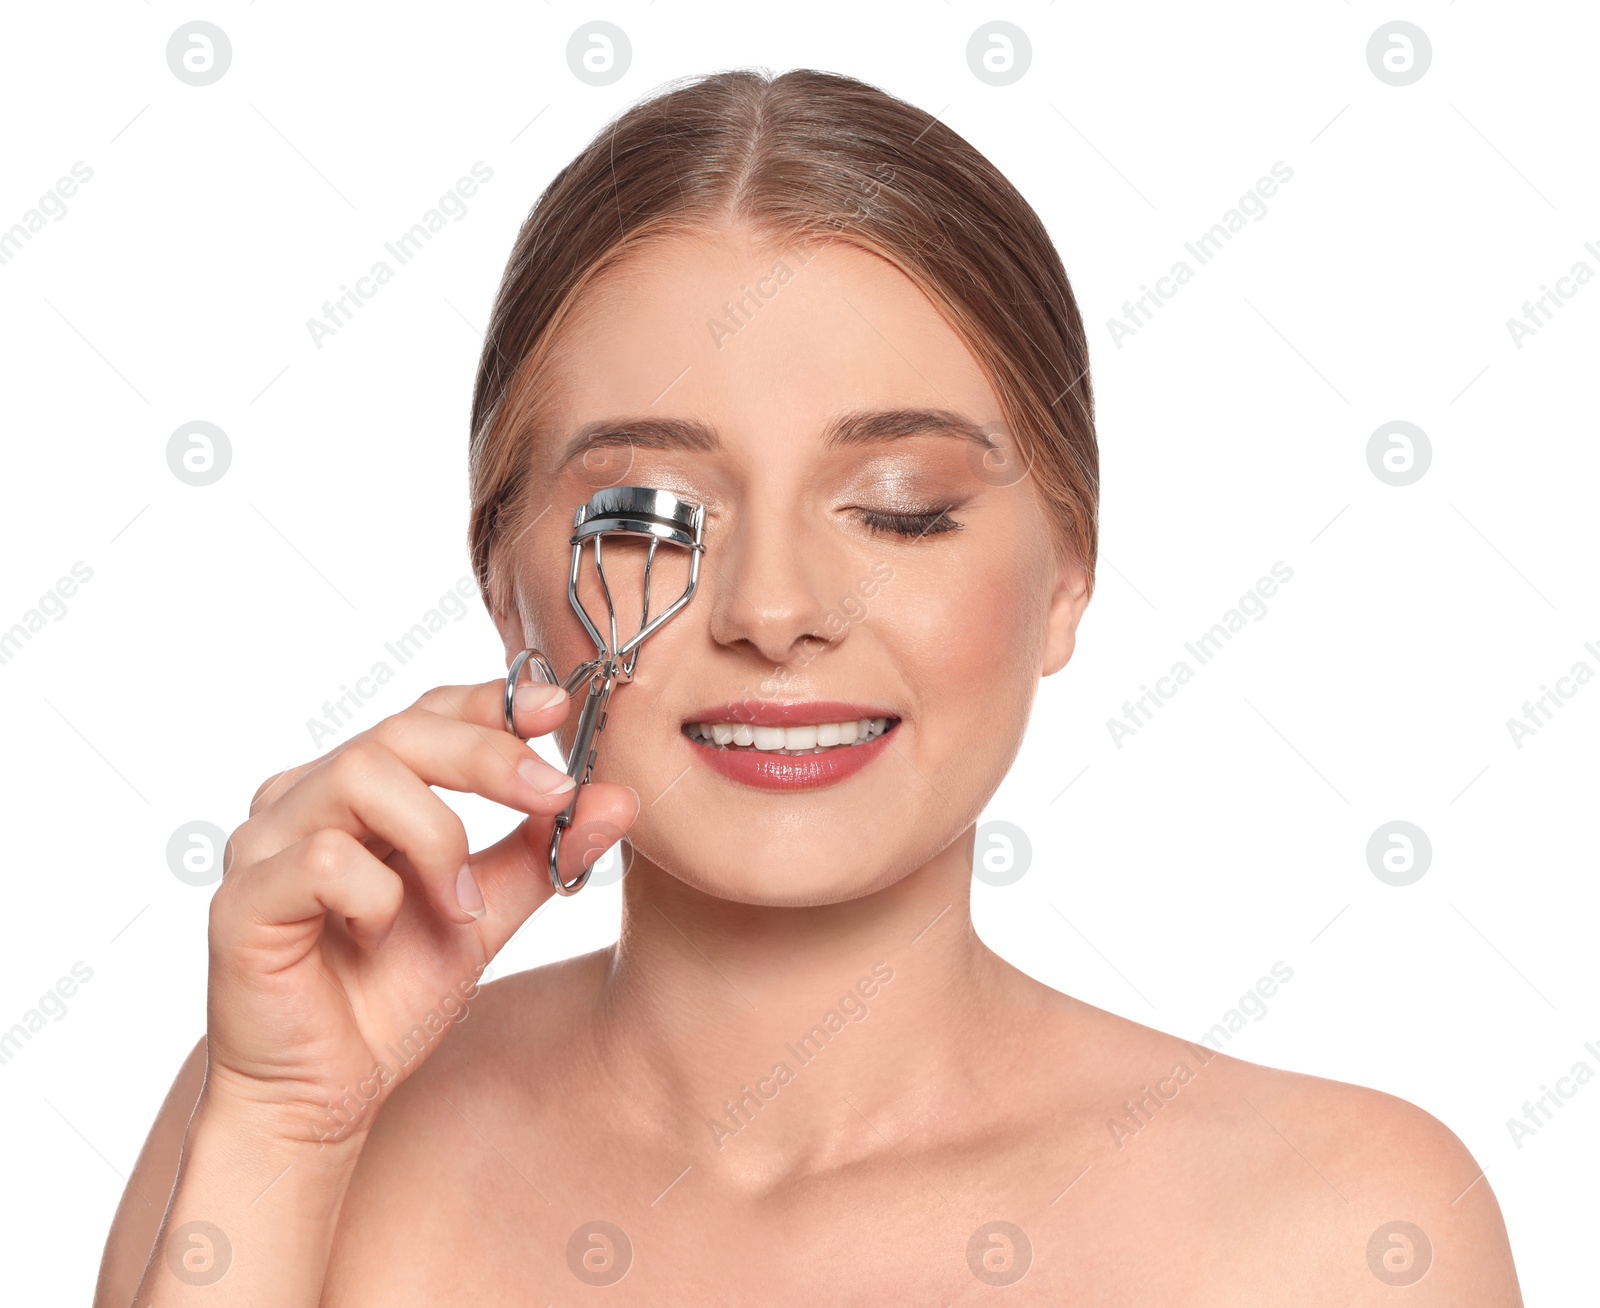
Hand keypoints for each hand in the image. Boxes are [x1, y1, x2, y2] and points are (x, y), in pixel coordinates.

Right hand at [199, 677, 635, 1146]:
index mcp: (359, 790)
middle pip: (399, 730)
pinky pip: (321, 860)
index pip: (426, 713)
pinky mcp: (241, 901)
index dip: (492, 703)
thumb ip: (545, 854)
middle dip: (488, 755)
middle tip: (556, 794)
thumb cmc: (392, 994)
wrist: (325, 1096)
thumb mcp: (488, 913)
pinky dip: (376, 896)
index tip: (559, 709)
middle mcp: (302, 798)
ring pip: (360, 776)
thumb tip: (620, 798)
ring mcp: (263, 844)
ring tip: (462, 906)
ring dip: (436, 837)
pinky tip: (379, 938)